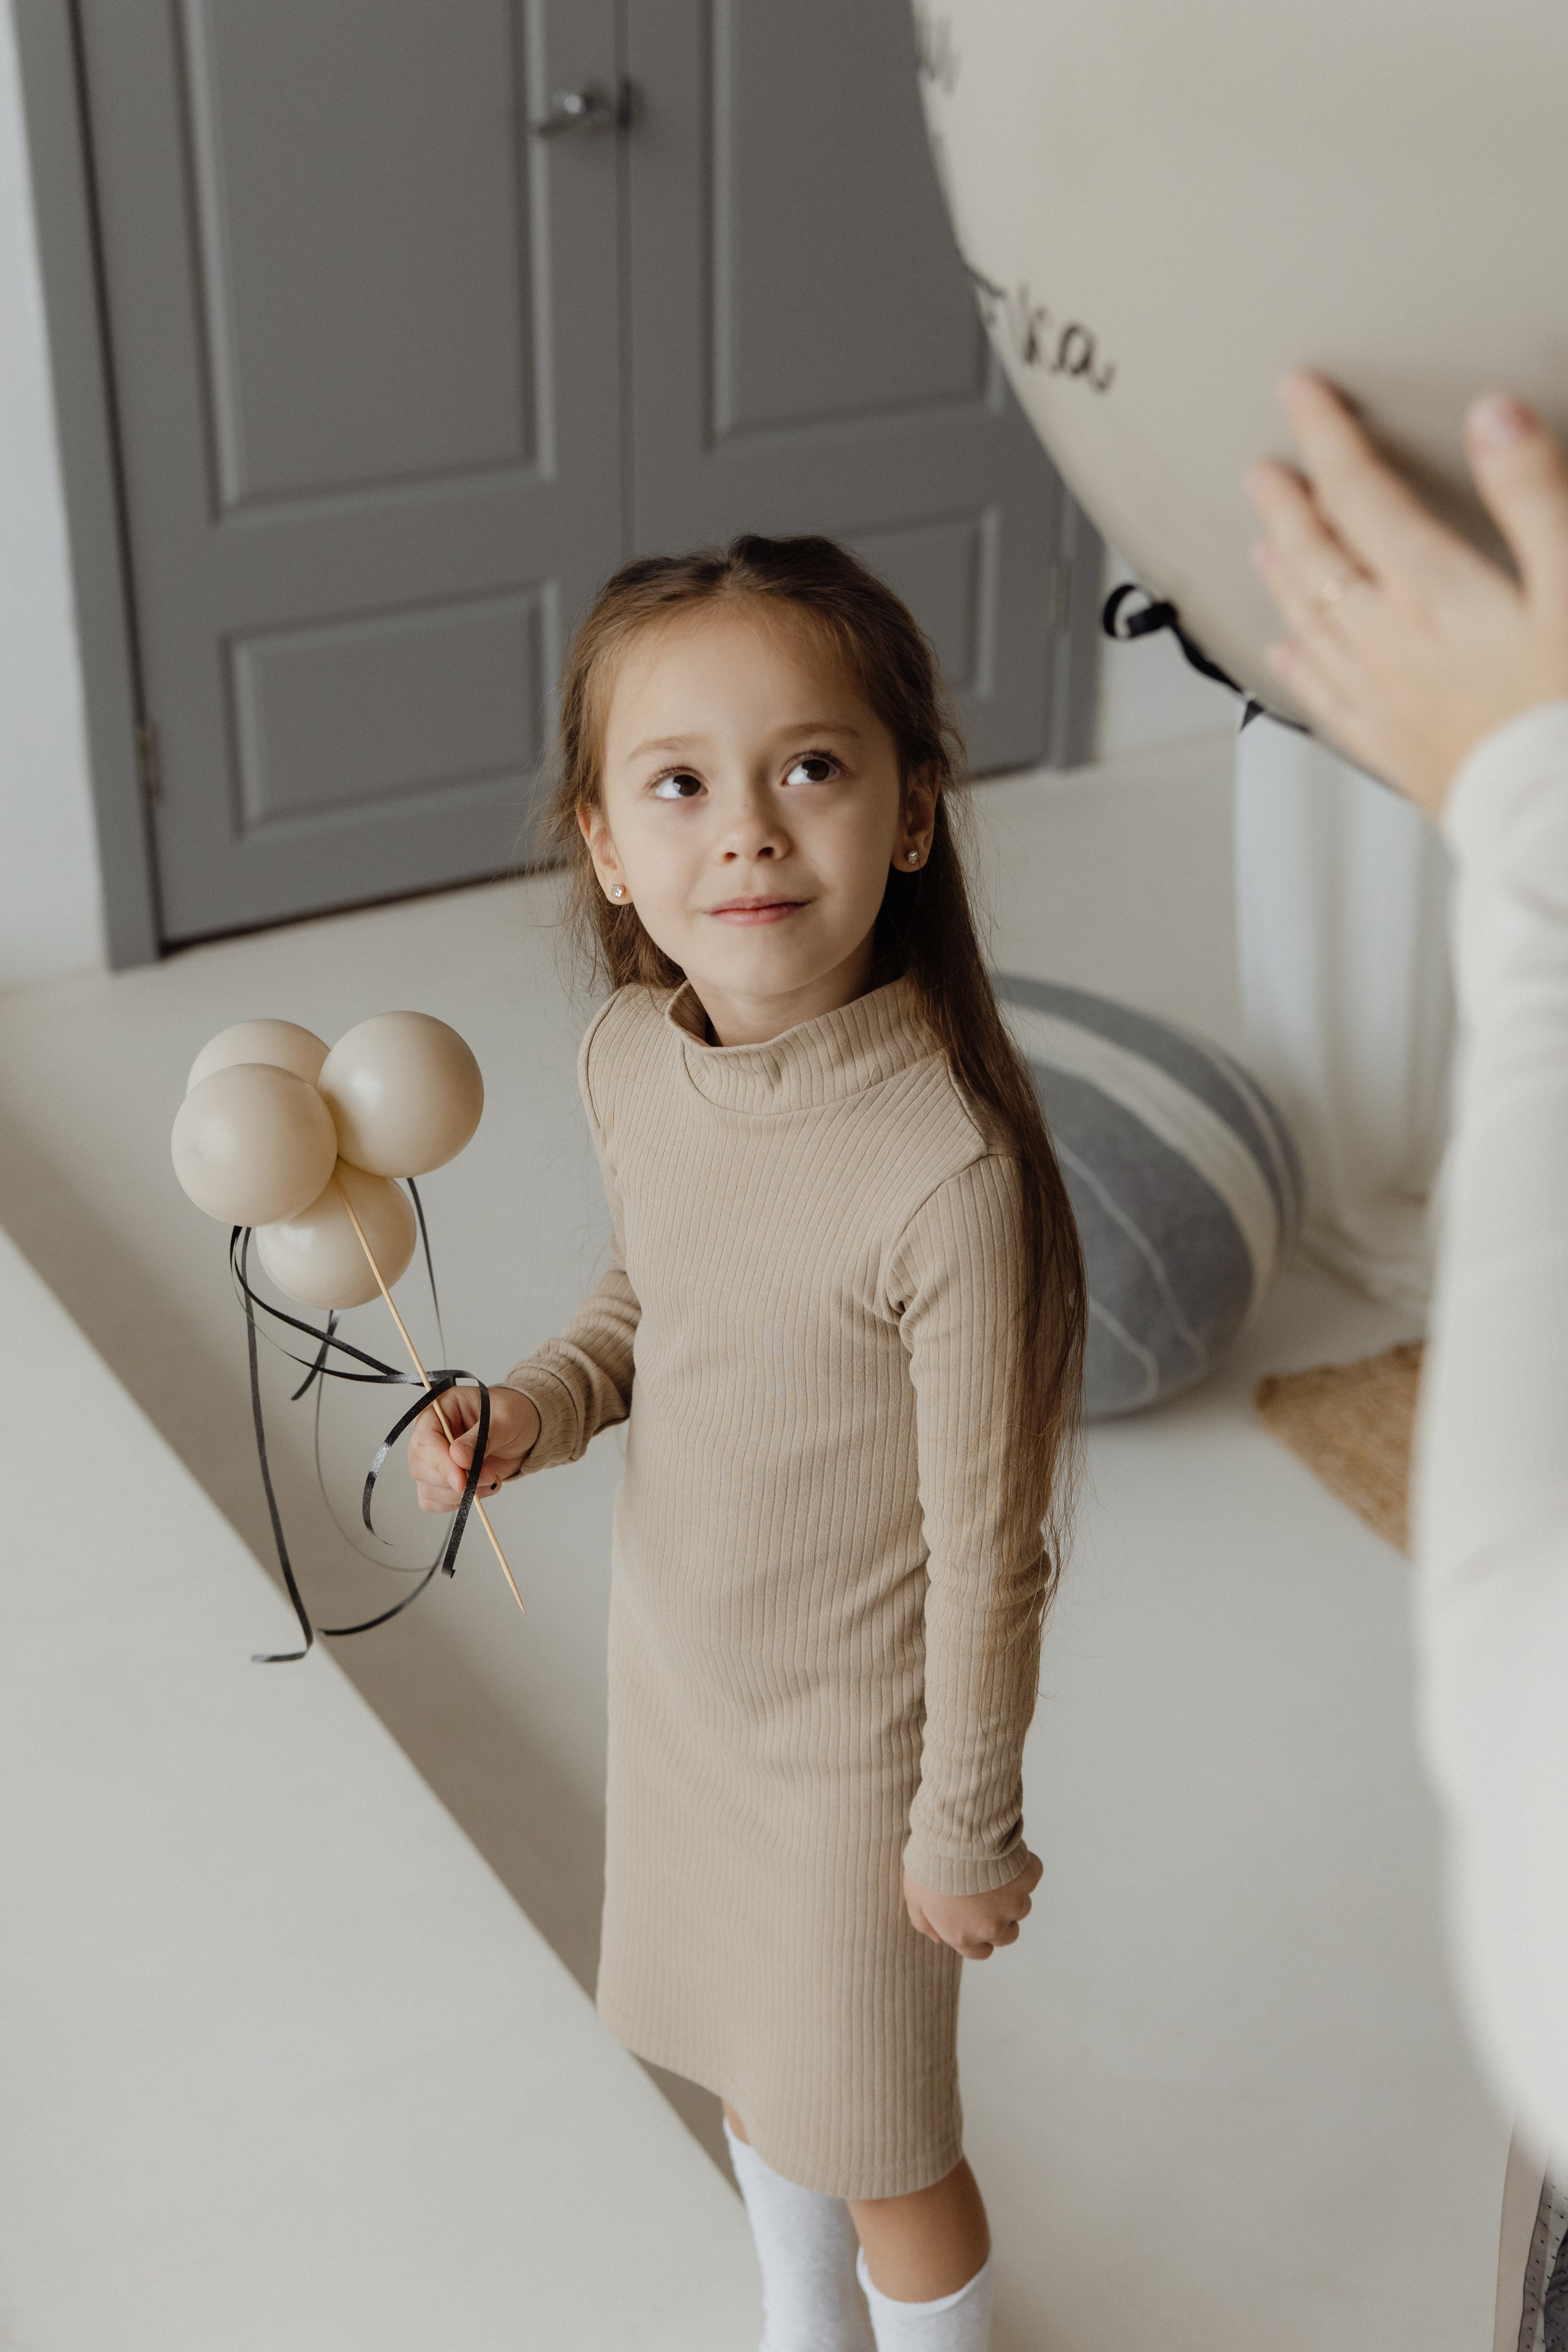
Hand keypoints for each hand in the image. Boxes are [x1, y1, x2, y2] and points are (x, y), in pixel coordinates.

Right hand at [407, 1383, 539, 1511]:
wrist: (525, 1431)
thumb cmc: (514, 1415)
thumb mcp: (505, 1419)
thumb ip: (482, 1437)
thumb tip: (458, 1458)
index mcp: (440, 1410)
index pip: (424, 1440)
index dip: (440, 1463)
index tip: (462, 1480)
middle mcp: (431, 1434)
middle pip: (420, 1468)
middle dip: (455, 1482)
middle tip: (489, 1477)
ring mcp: (434, 1459)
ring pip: (428, 1488)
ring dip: (461, 1494)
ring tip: (491, 1480)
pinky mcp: (442, 1479)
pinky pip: (434, 1501)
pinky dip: (457, 1502)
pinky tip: (480, 1489)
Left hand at [903, 1851, 1041, 1959]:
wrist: (954, 1835)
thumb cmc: (930, 1864)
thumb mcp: (914, 1897)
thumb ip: (924, 1923)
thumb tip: (937, 1938)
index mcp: (964, 1936)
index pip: (981, 1952)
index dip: (978, 1936)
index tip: (973, 1918)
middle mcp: (992, 1927)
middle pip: (1007, 1935)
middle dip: (998, 1918)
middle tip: (985, 1893)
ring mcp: (1014, 1904)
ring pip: (1020, 1907)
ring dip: (1010, 1893)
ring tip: (990, 1870)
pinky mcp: (1028, 1879)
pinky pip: (1030, 1876)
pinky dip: (1021, 1867)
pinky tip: (1003, 1854)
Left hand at [1244, 373, 1567, 817]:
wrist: (1556, 819)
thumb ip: (1531, 495)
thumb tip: (1491, 416)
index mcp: (1431, 591)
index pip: (1360, 494)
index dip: (1326, 436)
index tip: (1298, 395)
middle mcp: (1388, 643)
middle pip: (1316, 557)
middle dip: (1287, 505)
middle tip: (1262, 472)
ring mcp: (1381, 698)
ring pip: (1307, 622)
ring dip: (1281, 575)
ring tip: (1261, 544)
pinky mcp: (1390, 746)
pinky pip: (1323, 695)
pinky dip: (1296, 663)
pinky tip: (1283, 651)